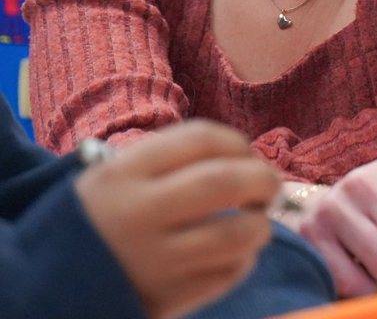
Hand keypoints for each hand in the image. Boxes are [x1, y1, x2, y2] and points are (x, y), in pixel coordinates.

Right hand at [75, 120, 279, 318]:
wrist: (46, 288)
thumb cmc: (96, 222)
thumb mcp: (114, 178)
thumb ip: (170, 163)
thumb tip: (244, 158)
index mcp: (123, 174)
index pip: (200, 138)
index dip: (238, 142)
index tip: (246, 154)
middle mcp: (138, 214)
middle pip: (226, 181)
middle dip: (263, 178)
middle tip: (268, 185)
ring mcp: (154, 260)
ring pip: (237, 234)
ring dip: (260, 225)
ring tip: (256, 222)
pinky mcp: (167, 299)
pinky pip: (227, 275)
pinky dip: (244, 260)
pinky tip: (235, 254)